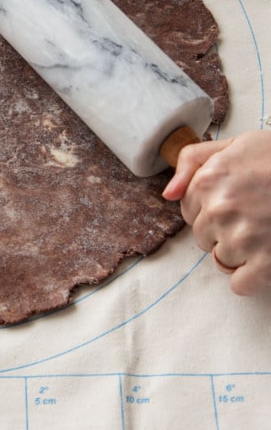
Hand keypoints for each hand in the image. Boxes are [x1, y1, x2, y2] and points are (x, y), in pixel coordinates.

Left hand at [163, 131, 270, 295]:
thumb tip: (168, 193)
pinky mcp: (265, 262)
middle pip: (203, 237)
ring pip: (221, 260)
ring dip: (240, 253)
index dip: (210, 207)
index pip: (188, 210)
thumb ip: (194, 160)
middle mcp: (219, 210)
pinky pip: (240, 284)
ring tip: (264, 232)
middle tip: (254, 216)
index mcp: (209, 180)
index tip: (234, 201)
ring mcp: (241, 238)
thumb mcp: (237, 144)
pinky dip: (252, 277)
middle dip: (223, 230)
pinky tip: (266, 257)